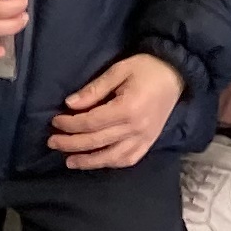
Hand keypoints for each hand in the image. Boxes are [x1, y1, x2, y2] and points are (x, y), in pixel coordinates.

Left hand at [50, 51, 187, 169]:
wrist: (177, 73)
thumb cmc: (147, 67)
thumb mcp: (119, 70)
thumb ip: (95, 89)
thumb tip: (70, 104)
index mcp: (127, 108)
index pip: (91, 122)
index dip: (70, 124)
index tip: (55, 121)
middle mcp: (136, 128)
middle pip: (97, 142)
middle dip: (71, 144)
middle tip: (52, 143)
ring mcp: (144, 138)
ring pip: (111, 157)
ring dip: (88, 161)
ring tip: (70, 161)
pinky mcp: (150, 142)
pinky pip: (128, 159)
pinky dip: (111, 163)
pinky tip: (98, 162)